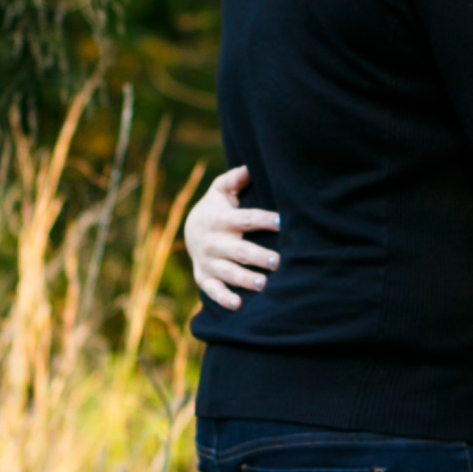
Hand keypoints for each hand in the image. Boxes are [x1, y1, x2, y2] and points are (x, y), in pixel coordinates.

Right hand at [185, 164, 280, 309]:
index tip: (283, 221)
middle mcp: (213, 242)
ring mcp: (208, 262)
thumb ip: (235, 179)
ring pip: (228, 272)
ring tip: (263, 284)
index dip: (264, 220)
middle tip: (277, 261)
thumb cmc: (217, 208)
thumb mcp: (221, 191)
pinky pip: (212, 290)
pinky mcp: (204, 277)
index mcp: (220, 219)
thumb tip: (251, 166)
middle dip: (257, 256)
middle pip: (239, 250)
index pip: (245, 219)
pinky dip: (223, 298)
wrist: (190, 230)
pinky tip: (238, 304)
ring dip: (245, 279)